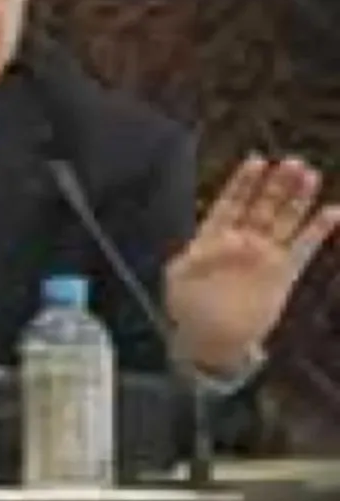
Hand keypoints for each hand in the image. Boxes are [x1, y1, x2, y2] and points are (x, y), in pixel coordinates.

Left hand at [166, 156, 339, 375]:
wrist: (211, 339)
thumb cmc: (188, 307)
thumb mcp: (177, 278)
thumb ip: (189, 258)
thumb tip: (200, 249)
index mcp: (214, 237)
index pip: (231, 203)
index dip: (243, 183)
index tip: (256, 161)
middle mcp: (242, 241)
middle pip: (261, 206)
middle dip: (276, 184)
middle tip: (293, 162)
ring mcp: (263, 255)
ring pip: (284, 220)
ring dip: (297, 199)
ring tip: (310, 175)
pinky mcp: (283, 273)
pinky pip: (303, 248)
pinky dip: (317, 231)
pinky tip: (333, 211)